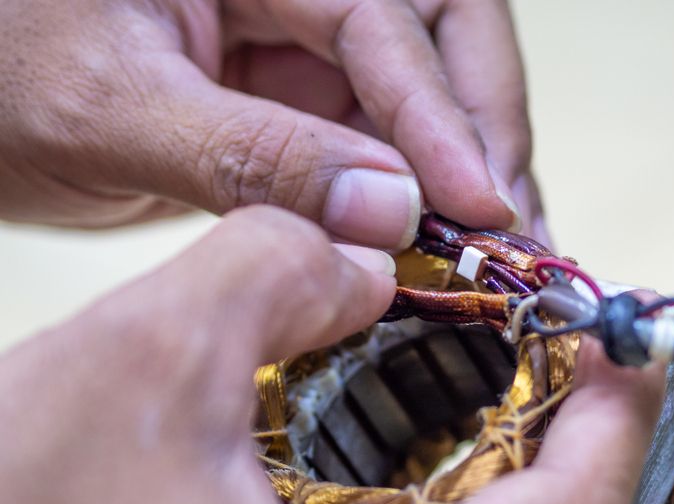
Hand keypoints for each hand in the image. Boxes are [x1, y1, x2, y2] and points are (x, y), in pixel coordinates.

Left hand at [0, 0, 548, 246]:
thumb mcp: (113, 109)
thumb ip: (254, 156)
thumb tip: (390, 211)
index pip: (387, 20)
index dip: (443, 118)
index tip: (482, 207)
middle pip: (444, 37)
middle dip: (483, 135)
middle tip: (506, 232)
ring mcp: (304, 46)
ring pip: (429, 99)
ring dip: (469, 178)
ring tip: (499, 257)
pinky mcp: (300, 105)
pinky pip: (385, 147)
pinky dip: (421, 204)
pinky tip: (445, 253)